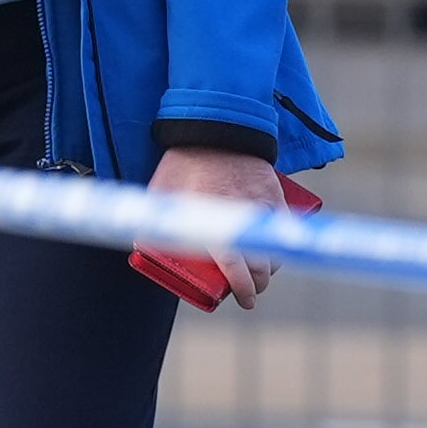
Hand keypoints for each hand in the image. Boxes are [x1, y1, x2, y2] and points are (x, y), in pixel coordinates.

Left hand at [145, 146, 285, 309]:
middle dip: (258, 283)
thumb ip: (153, 222)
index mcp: (213, 221)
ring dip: (270, 265)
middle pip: (261, 265)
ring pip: (276, 247)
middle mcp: (242, 216)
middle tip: (248, 289)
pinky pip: (285, 227)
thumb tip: (141, 250)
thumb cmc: (181, 163)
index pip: (235, 267)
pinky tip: (274, 249)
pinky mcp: (275, 194)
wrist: (213, 127)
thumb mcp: (160, 195)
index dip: (243, 289)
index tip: (245, 300)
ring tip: (259, 270)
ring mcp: (262, 205)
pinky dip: (281, 241)